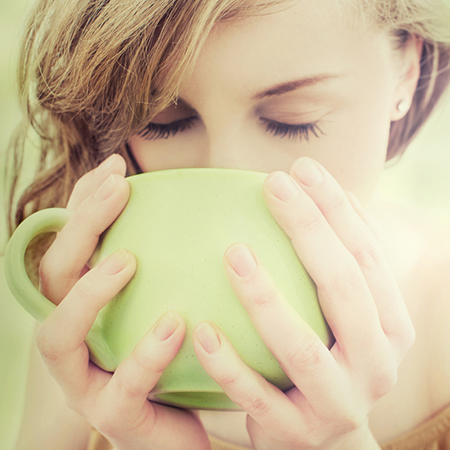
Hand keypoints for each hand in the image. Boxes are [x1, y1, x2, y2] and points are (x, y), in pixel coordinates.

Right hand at [37, 154, 209, 449]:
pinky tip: (175, 324)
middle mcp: (75, 340)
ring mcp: (86, 383)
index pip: (72, 245)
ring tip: (128, 260)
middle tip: (117, 192)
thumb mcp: (173, 302)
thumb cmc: (181, 360)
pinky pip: (121, 388)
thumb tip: (198, 209)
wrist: (187, 431)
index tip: (117, 166)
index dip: (84, 203)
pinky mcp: (115, 419)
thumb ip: (174, 265)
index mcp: (87, 309)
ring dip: (88, 293)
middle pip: (55, 278)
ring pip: (59, 336)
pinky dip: (145, 354)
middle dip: (80, 228)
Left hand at [193, 157, 414, 449]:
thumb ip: (329, 267)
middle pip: (342, 288)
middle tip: (273, 184)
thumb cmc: (325, 358)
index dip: (338, 209)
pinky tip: (201, 328)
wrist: (321, 442)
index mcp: (389, 326)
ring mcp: (337, 403)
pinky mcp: (295, 433)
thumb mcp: (341, 316)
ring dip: (265, 298)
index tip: (302, 169)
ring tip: (233, 251)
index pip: (367, 257)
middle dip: (309, 230)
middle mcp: (375, 364)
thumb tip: (303, 199)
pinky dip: (229, 364)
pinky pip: (257, 398)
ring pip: (300, 348)